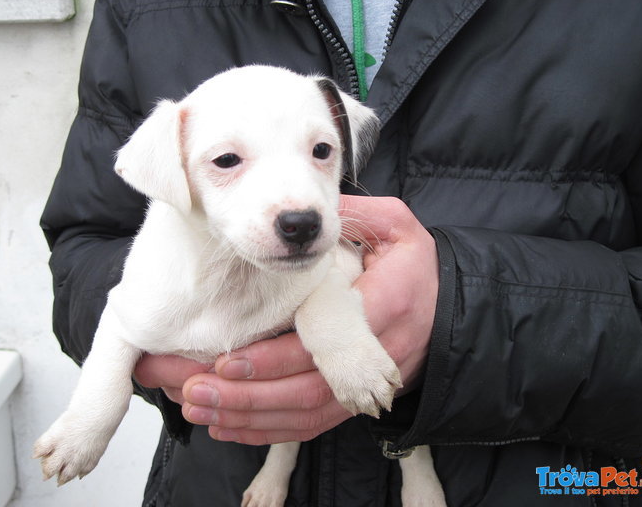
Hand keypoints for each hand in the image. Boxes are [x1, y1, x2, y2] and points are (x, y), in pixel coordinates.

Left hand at [176, 195, 439, 444]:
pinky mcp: (355, 399)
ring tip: (195, 407)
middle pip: (307, 390)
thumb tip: (299, 210)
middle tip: (192, 390)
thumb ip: (352, 214)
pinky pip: (311, 425)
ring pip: (305, 416)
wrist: (449, 307)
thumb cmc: (414, 263)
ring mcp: (366, 383)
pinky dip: (266, 430)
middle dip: (246, 396)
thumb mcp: (395, 225)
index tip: (228, 362)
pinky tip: (225, 425)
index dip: (276, 358)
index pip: (326, 339)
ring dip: (247, 417)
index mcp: (386, 303)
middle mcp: (376, 354)